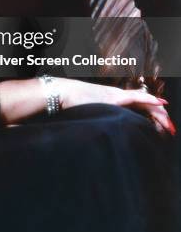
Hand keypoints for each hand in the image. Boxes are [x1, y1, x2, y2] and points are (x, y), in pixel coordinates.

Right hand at [56, 78, 174, 135]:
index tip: (165, 129)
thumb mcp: (91, 114)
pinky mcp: (113, 97)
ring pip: (144, 103)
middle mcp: (119, 96)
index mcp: (116, 101)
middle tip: (171, 131)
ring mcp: (117, 96)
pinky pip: (135, 98)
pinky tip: (160, 105)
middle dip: (161, 118)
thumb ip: (103, 120)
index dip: (154, 116)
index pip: (140, 107)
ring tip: (169, 125)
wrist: (62, 93)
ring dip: (159, 115)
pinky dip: (149, 101)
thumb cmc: (73, 106)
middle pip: (146, 105)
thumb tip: (108, 138)